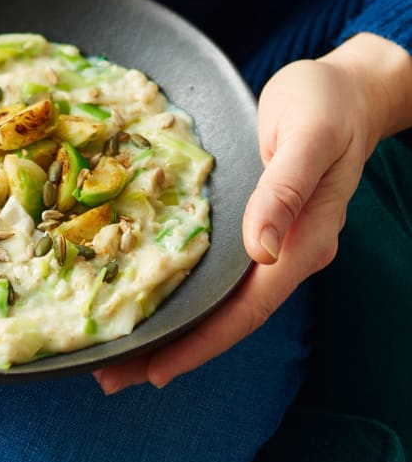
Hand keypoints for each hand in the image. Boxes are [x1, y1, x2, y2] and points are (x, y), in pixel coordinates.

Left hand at [94, 33, 411, 393]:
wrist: (346, 89)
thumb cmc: (326, 104)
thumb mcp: (307, 137)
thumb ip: (285, 191)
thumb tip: (261, 249)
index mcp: (305, 240)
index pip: (248, 308)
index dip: (202, 342)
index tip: (156, 368)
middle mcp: (289, 252)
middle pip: (229, 315)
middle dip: (177, 347)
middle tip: (114, 373)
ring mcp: (275, 242)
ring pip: (222, 299)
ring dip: (177, 327)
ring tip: (122, 351)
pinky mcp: (258, 225)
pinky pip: (220, 272)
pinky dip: (187, 292)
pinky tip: (156, 297)